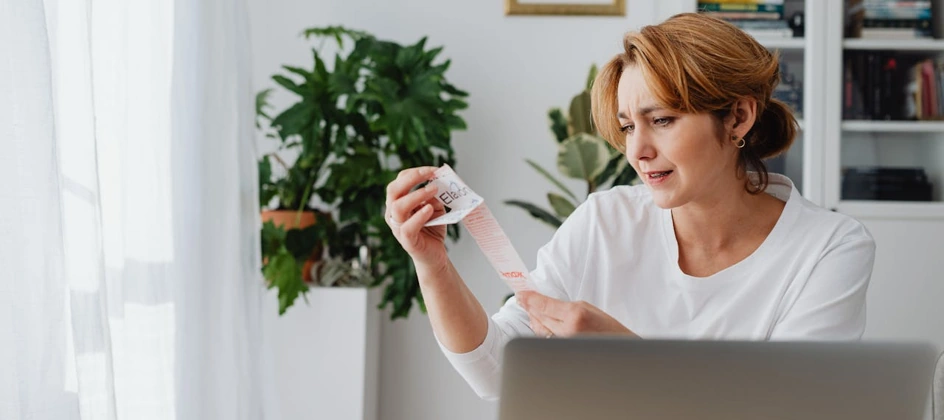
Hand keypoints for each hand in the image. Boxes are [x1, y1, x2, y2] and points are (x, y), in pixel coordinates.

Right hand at [385, 166, 448, 269]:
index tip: (434, 170)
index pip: (400, 181)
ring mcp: (398, 228)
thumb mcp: (436, 207)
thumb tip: (439, 182)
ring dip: (417, 195)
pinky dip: (419, 216)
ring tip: (434, 189)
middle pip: (393, 190)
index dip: (415, 172)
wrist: (435, 255)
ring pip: (398, 207)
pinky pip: (407, 227)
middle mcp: (393, 213)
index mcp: (398, 202)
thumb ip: (434, 195)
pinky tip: (429, 209)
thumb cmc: (433, 229)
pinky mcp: (406, 241)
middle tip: (430, 174)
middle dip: (411, 178)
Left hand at [517, 291, 637, 338]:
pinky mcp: (564, 353)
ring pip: (539, 330)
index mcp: (576, 315)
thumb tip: (543, 304)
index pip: (543, 305)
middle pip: (539, 317)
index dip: (529, 298)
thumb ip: (564, 307)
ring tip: (530, 310)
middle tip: (522, 299)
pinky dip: (541, 331)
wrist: (622, 349)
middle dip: (529, 307)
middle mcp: (568, 331)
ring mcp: (565, 345)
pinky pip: (546, 340)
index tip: (521, 293)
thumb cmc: (609, 330)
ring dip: (534, 318)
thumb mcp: (588, 309)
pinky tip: (539, 324)